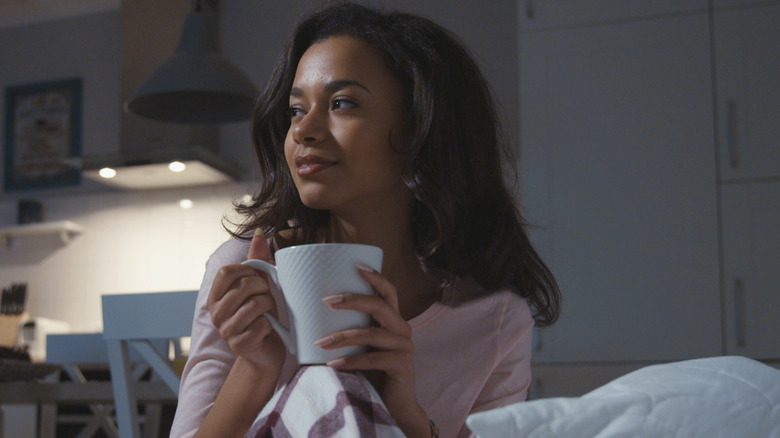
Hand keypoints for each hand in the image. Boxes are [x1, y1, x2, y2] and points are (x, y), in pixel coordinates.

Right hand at [206, 229, 285, 371]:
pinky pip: (262, 325)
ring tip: (267, 311)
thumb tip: (262, 231)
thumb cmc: (261, 316)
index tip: (256, 278)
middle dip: (263, 288)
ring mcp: (226, 331)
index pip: (226, 272)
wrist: (265, 352)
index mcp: (216, 297)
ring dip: (268, 305)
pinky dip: (270, 325)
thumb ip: (257, 260)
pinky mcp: (239, 345)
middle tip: (267, 295)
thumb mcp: (258, 287)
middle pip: (243, 286)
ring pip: (254, 305)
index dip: (247, 271)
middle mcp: (215, 313)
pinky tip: (267, 329)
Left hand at [317, 265, 429, 436]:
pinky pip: (374, 359)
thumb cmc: (371, 374)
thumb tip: (311, 315)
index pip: (388, 292)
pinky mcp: (402, 365)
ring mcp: (404, 347)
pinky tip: (333, 364)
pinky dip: (351, 361)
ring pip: (372, 334)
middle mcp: (402, 329)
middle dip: (353, 300)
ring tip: (320, 343)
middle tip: (327, 300)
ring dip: (343, 337)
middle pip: (379, 306)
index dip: (376, 277)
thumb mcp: (361, 348)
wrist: (393, 407)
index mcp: (393, 321)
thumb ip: (350, 331)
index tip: (356, 265)